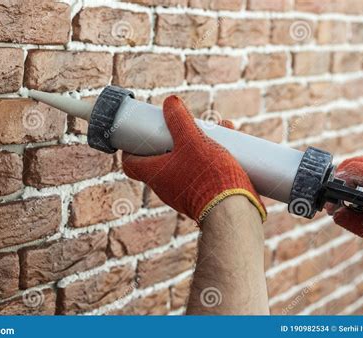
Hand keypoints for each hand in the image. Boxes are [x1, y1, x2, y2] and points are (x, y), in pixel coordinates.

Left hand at [122, 95, 265, 222]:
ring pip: (185, 165)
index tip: (138, 135)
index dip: (130, 148)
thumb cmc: (207, 175)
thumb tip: (170, 101)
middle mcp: (165, 187)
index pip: (130, 163)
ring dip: (197, 147)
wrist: (232, 211)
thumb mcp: (192, 139)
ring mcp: (184, 194)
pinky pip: (202, 174)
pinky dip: (211, 160)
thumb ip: (179, 119)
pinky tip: (231, 148)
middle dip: (173, 140)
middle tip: (183, 127)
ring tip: (217, 131)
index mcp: (154, 174)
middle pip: (161, 160)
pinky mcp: (204, 198)